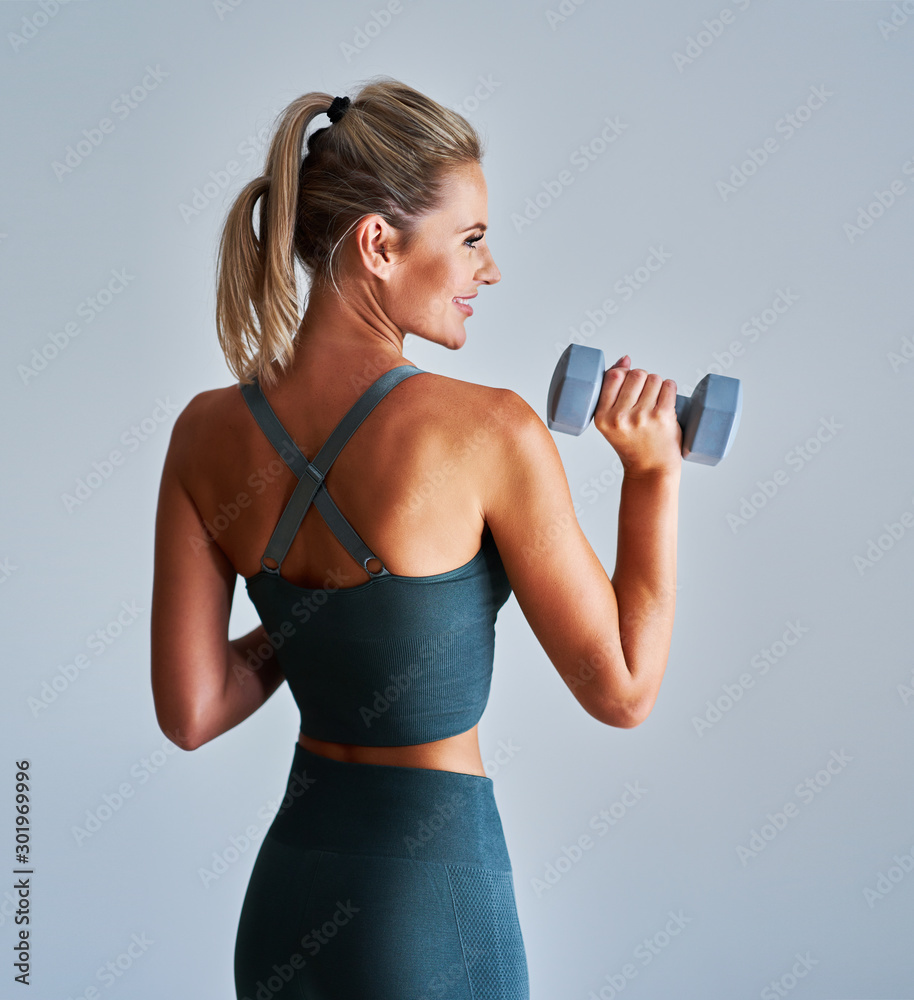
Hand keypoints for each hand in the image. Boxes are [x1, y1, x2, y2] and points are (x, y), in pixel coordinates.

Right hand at [593, 355, 681, 476]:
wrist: (650, 470)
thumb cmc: (631, 443)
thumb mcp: (610, 422)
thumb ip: (612, 392)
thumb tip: (625, 358)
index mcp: (601, 417)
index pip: (614, 375)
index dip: (624, 372)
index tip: (629, 382)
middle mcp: (619, 417)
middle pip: (636, 374)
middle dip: (643, 379)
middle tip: (645, 396)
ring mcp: (642, 417)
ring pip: (654, 378)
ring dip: (658, 384)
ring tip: (655, 400)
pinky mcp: (662, 417)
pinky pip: (669, 386)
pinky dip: (670, 388)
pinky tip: (667, 398)